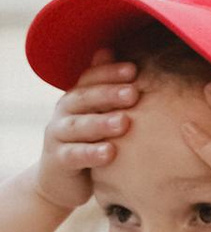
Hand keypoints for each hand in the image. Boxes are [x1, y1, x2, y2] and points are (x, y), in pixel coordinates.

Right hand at [35, 53, 140, 210]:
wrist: (59, 181)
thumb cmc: (88, 143)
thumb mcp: (97, 117)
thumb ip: (105, 90)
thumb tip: (112, 50)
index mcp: (76, 98)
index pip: (90, 79)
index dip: (109, 73)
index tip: (133, 70)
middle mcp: (64, 112)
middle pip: (84, 98)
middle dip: (108, 94)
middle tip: (133, 93)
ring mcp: (58, 136)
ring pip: (78, 126)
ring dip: (101, 123)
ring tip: (124, 122)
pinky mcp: (58, 160)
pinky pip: (74, 155)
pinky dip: (91, 153)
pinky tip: (110, 153)